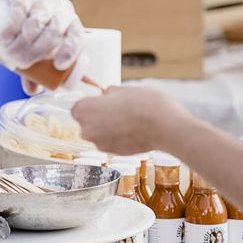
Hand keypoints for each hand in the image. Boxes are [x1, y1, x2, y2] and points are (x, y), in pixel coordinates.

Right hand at [0, 0, 82, 70]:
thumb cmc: (21, 17)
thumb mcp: (29, 41)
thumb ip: (33, 64)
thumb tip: (33, 91)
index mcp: (68, 21)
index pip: (77, 36)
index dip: (71, 51)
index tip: (59, 65)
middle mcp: (59, 6)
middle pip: (54, 32)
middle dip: (37, 52)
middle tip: (19, 62)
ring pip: (38, 21)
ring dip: (23, 41)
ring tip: (9, 51)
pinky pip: (21, 7)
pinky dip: (13, 25)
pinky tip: (4, 36)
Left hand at [71, 86, 190, 155]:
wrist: (165, 126)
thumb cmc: (144, 103)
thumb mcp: (123, 90)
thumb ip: (109, 93)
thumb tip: (107, 94)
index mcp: (84, 110)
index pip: (77, 107)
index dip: (90, 103)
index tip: (101, 100)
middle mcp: (87, 130)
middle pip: (87, 122)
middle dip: (99, 115)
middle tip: (117, 107)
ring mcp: (100, 144)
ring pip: (100, 132)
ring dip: (109, 126)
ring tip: (129, 118)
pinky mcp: (114, 153)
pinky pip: (111, 141)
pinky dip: (118, 136)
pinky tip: (133, 128)